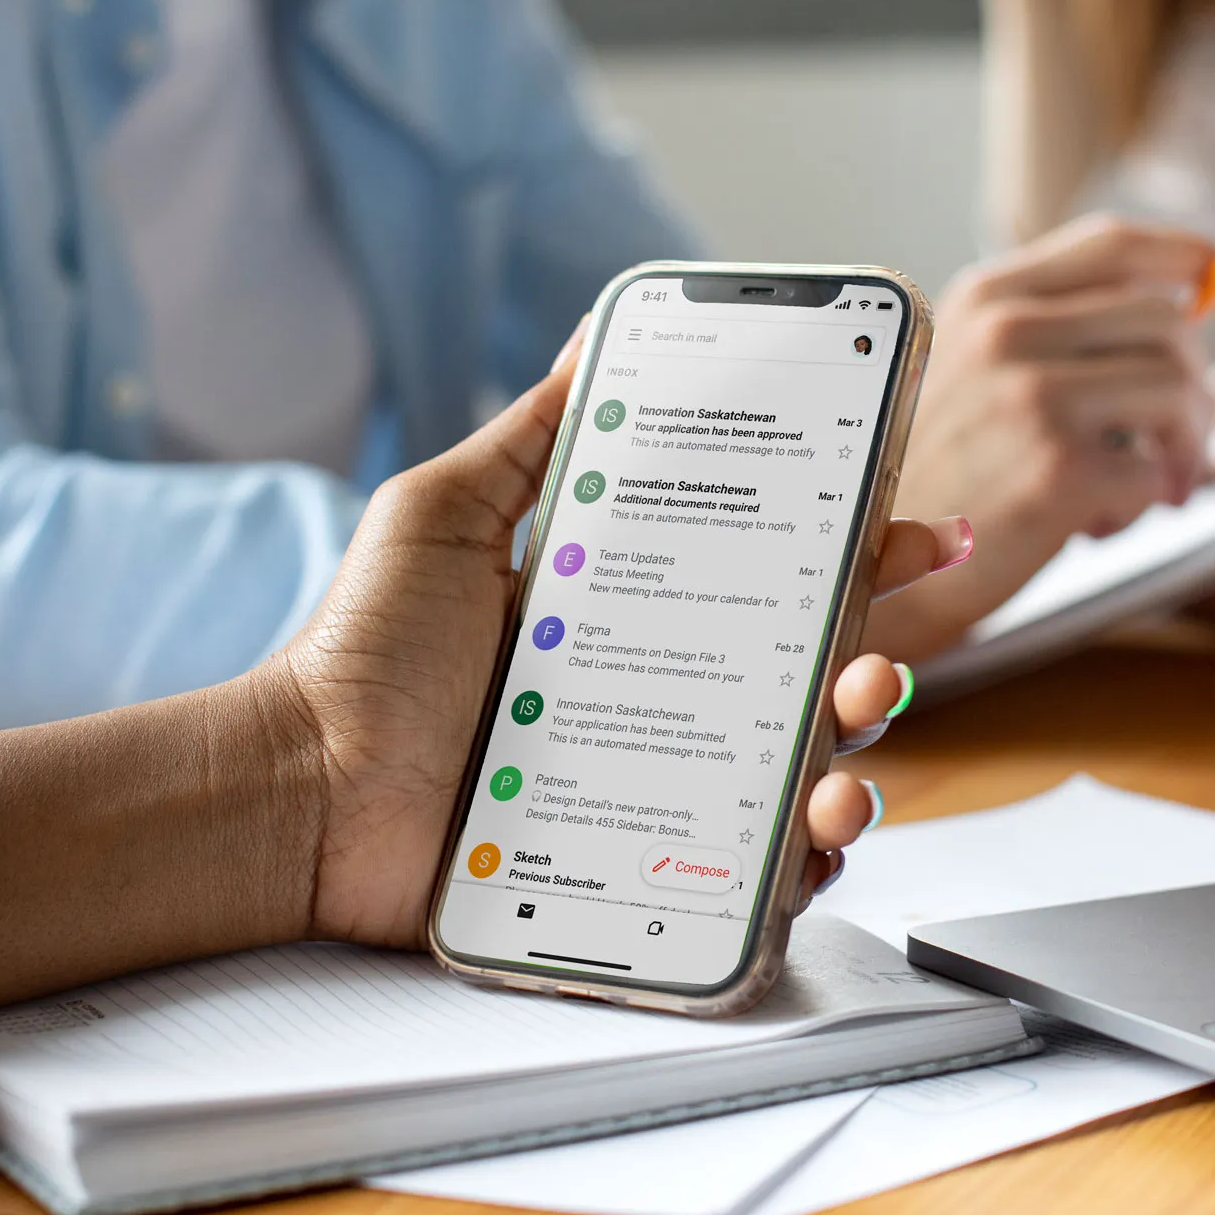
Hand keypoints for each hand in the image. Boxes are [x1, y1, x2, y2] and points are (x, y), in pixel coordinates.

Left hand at [271, 330, 964, 948]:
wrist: (300, 787)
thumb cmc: (362, 653)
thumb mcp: (444, 515)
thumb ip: (529, 436)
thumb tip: (594, 335)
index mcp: (634, 610)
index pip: (771, 574)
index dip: (855, 552)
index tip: (914, 525)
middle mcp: (661, 696)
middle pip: (806, 681)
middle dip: (874, 667)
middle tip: (877, 663)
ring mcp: (655, 786)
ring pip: (796, 780)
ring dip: (853, 769)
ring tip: (843, 765)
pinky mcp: (637, 871)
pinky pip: (748, 879)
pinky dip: (800, 869)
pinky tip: (810, 846)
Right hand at [870, 216, 1214, 658]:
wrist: (874, 564)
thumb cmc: (936, 472)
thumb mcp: (970, 368)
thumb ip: (1055, 329)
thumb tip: (1188, 296)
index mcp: (988, 297)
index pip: (1113, 244)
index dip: (1183, 254)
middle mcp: (1009, 334)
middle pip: (1166, 320)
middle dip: (1192, 383)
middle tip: (1174, 441)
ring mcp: (1033, 399)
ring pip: (1177, 390)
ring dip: (1182, 446)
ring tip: (1145, 487)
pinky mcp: (1058, 471)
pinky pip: (1155, 471)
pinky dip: (1143, 504)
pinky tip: (1093, 524)